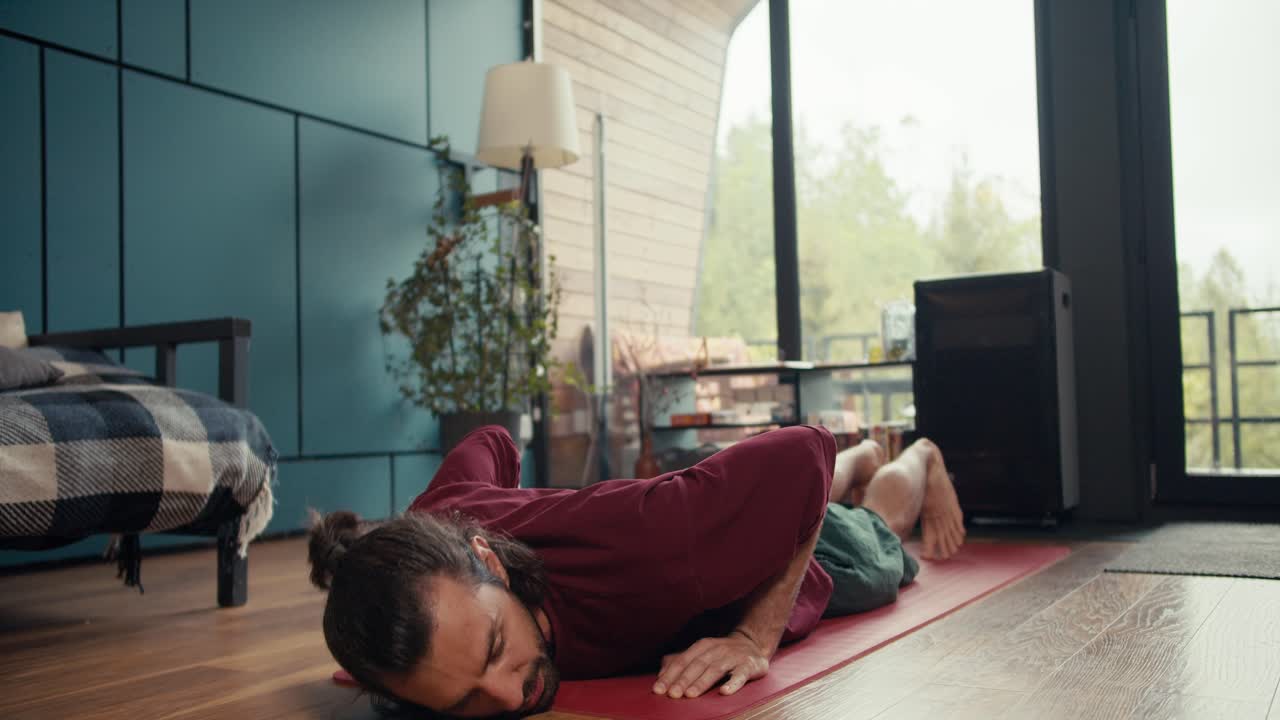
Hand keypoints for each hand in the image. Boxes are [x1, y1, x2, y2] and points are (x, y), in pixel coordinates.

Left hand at [651, 631, 769, 698]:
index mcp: (702, 646)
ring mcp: (733, 657)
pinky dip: (732, 683)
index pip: (682, 661)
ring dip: (702, 682)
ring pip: (715, 670)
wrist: (752, 644)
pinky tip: (724, 692)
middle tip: (672, 694)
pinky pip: (740, 675)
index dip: (669, 675)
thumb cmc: (720, 653)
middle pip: (697, 665)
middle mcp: (716, 649)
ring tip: (690, 695)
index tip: (658, 689)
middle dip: (683, 680)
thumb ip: (679, 662)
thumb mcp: (700, 653)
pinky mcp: (748, 666)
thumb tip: (660, 676)